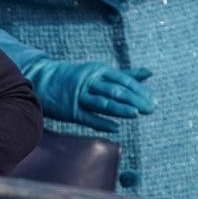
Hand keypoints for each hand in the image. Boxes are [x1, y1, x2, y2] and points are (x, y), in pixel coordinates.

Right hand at [28, 60, 153, 133]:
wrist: (44, 81)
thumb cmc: (80, 79)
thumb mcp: (101, 73)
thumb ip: (125, 75)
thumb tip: (149, 73)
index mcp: (99, 71)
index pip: (123, 80)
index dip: (139, 90)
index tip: (152, 100)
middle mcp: (90, 82)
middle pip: (114, 91)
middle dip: (133, 100)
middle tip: (150, 109)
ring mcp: (80, 96)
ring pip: (102, 103)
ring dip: (119, 109)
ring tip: (135, 114)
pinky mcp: (71, 111)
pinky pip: (88, 117)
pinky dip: (102, 122)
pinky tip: (115, 127)